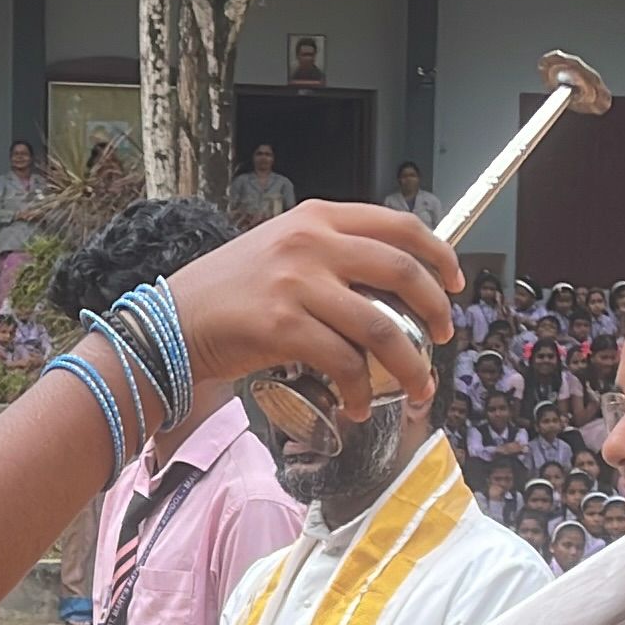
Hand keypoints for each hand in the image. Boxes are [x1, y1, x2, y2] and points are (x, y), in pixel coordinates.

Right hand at [165, 202, 459, 419]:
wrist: (172, 322)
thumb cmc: (227, 294)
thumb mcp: (282, 249)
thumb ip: (331, 254)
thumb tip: (389, 285)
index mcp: (317, 218)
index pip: (398, 225)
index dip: (438, 255)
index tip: (453, 282)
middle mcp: (310, 242)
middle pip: (401, 272)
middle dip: (435, 311)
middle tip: (440, 337)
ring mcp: (297, 282)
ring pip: (381, 326)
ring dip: (408, 365)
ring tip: (415, 387)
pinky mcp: (283, 325)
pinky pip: (344, 362)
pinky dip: (359, 391)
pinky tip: (357, 405)